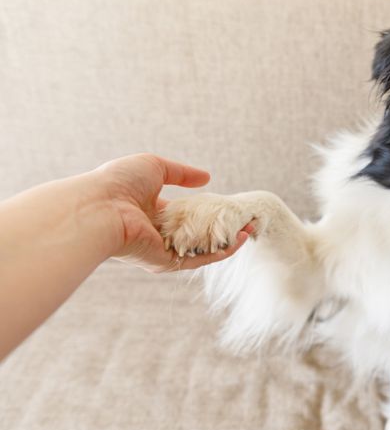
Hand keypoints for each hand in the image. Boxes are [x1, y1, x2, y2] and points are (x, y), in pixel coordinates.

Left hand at [92, 154, 250, 271]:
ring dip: (229, 240)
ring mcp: (164, 250)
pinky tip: (241, 238)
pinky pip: (200, 259)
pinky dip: (223, 251)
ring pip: (203, 249)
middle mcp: (160, 233)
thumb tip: (206, 177)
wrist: (99, 207)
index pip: (187, 214)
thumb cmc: (118, 182)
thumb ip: (182, 173)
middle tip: (246, 219)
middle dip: (224, 227)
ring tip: (250, 228)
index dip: (209, 210)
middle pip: (199, 234)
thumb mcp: (155, 166)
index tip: (229, 206)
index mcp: (154, 212)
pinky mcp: (167, 262)